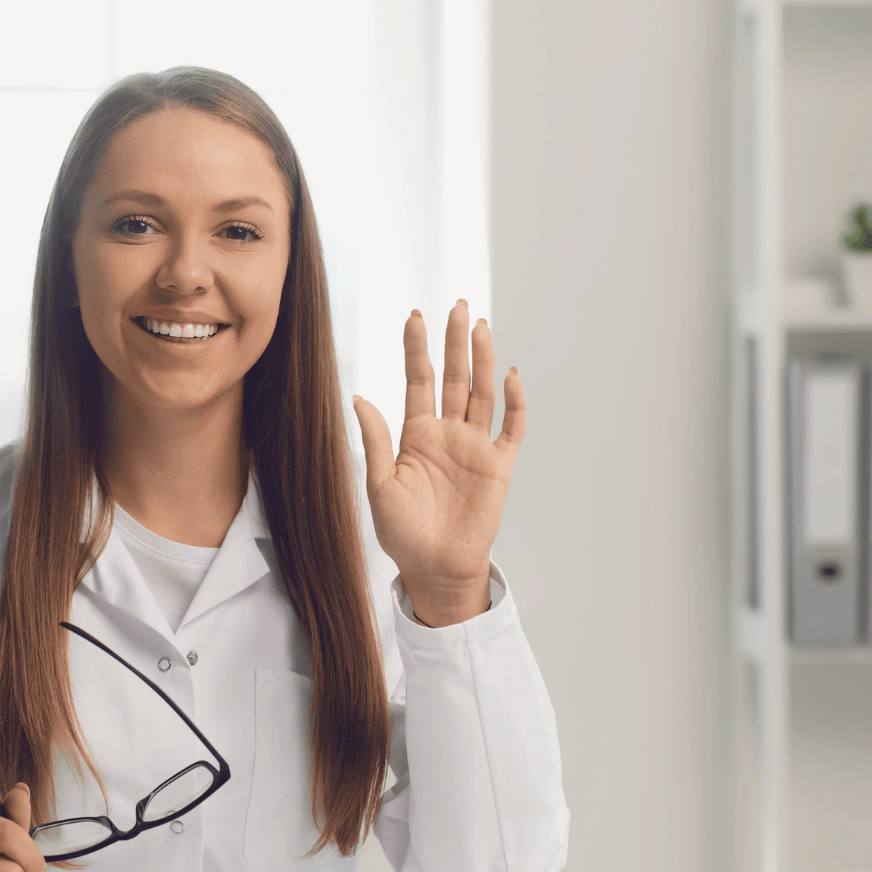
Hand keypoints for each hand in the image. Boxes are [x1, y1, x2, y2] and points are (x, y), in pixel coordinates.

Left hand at [352, 300, 524, 626]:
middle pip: (453, 377)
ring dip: (482, 359)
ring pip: (481, 392)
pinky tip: (511, 376)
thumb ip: (375, 439)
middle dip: (455, 341)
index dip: (417, 349)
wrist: (434, 567)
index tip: (414, 315)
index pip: (418, 381)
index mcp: (416, 435)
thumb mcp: (378, 484)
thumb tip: (357, 396)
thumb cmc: (402, 532)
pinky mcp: (498, 465)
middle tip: (458, 304)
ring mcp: (475, 446)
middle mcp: (447, 433)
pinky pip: (511, 427)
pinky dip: (514, 402)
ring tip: (480, 326)